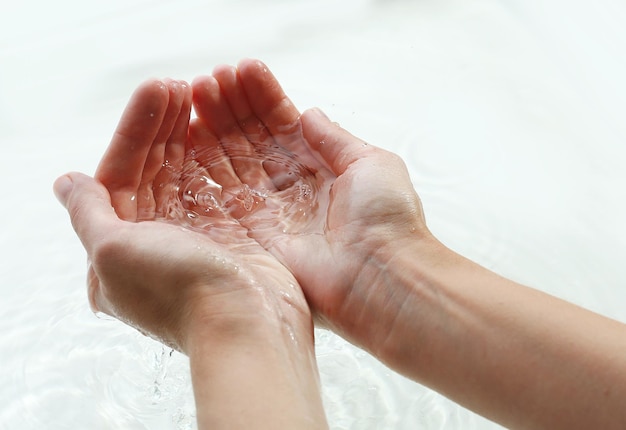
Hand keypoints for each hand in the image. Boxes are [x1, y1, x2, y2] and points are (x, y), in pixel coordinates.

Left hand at [55, 78, 311, 352]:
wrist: (249, 325)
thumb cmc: (178, 292)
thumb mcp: (113, 253)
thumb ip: (88, 214)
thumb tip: (65, 181)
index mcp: (116, 252)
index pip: (118, 176)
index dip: (134, 132)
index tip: (157, 93)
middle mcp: (152, 244)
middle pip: (152, 171)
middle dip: (162, 126)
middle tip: (178, 85)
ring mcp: (193, 239)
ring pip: (184, 174)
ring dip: (189, 134)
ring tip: (200, 92)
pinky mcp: (229, 235)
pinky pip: (216, 185)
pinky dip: (216, 157)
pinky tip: (219, 127)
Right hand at [189, 60, 430, 351]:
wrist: (382, 276)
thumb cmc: (388, 219)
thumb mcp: (371, 163)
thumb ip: (334, 138)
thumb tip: (310, 112)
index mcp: (322, 168)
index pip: (283, 125)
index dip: (263, 97)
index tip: (242, 69)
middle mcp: (292, 187)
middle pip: (253, 140)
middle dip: (232, 107)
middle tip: (209, 78)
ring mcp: (271, 210)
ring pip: (234, 161)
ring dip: (215, 127)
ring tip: (197, 91)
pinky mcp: (253, 235)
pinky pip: (223, 195)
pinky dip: (206, 165)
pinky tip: (191, 133)